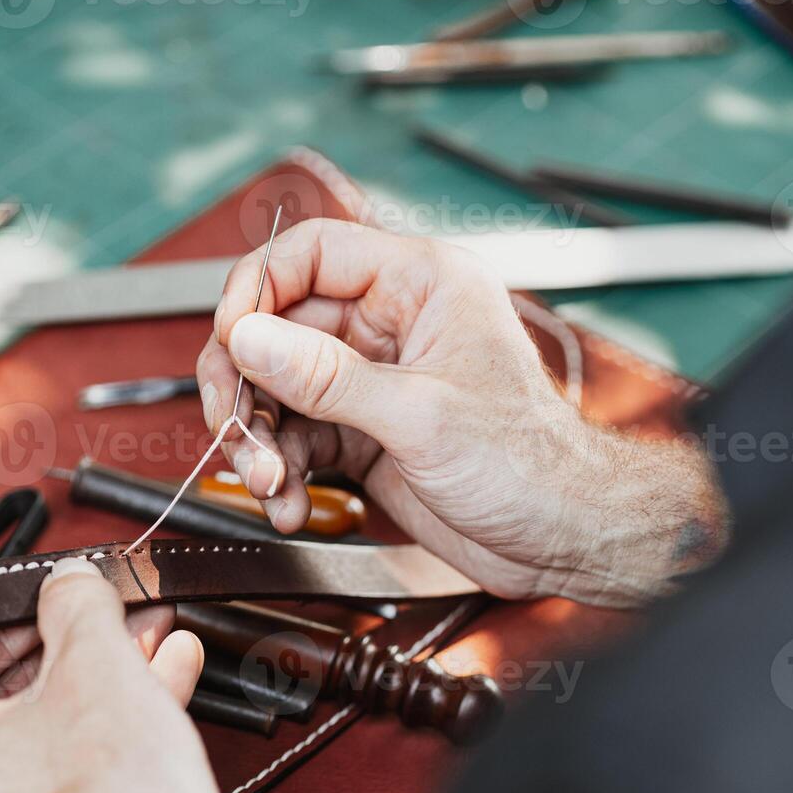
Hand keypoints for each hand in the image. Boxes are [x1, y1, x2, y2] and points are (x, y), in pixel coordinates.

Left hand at [0, 558, 286, 792]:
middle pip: (0, 692)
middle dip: (69, 644)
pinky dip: (110, 724)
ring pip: (45, 728)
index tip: (50, 602)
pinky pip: (71, 765)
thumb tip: (67, 581)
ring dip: (101, 677)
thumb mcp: (97, 661)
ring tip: (150, 639)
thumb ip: (74, 602)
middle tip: (107, 614)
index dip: (5, 618)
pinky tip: (164, 679)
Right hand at [197, 219, 726, 605]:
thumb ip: (326, 378)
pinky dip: (280, 471)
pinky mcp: (363, 432)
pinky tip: (288, 501)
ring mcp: (373, 379)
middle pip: (279, 325)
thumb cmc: (530, 465)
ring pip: (277, 386)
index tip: (230, 340)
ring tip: (269, 481)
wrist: (562, 540)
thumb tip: (250, 338)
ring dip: (258, 437)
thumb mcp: (420, 416)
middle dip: (247, 382)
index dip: (257, 290)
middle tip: (235, 426)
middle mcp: (392, 323)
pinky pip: (295, 436)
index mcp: (421, 284)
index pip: (312, 252)